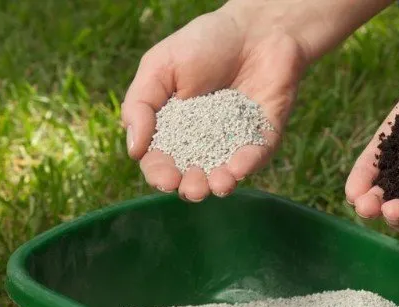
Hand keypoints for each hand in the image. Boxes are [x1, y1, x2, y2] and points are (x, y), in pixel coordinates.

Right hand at [122, 6, 305, 200]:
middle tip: (191, 188)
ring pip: (225, 174)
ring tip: (215, 186)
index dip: (160, 173)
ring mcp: (235, 141)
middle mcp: (203, 141)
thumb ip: (141, 105)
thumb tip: (133, 150)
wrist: (255, 27)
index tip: (164, 177)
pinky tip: (238, 168)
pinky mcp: (265, 135)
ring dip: (219, 185)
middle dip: (191, 186)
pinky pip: (257, 155)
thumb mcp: (159, 66)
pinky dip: (248, 163)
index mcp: (173, 128)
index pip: (161, 160)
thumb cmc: (204, 43)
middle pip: (193, 175)